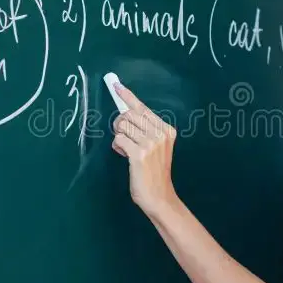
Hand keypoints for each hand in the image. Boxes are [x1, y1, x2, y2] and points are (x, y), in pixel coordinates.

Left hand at [110, 81, 177, 214]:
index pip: (143, 108)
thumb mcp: (156, 147)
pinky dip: (117, 146)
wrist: (159, 197)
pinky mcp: (139, 154)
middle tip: (122, 136)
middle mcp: (160, 134)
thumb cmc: (154, 171)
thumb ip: (145, 130)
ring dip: (119, 136)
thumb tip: (124, 113)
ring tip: (126, 148)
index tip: (116, 85)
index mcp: (166, 130)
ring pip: (122, 126)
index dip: (128, 96)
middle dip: (120, 123)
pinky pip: (119, 139)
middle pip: (129, 114)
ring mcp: (150, 144)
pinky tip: (124, 155)